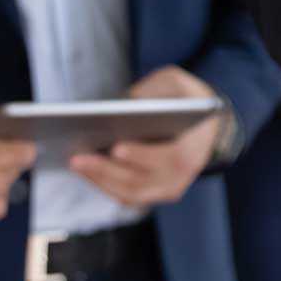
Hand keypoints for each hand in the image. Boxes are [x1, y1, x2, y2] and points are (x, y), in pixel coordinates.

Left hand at [70, 66, 222, 207]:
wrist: (205, 127)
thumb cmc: (187, 102)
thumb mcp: (178, 83)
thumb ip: (156, 89)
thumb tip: (126, 104)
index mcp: (194, 149)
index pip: (171, 158)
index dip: (142, 155)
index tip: (116, 148)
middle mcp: (181, 176)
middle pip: (141, 181)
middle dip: (107, 170)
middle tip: (78, 158)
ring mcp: (167, 190)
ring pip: (130, 193)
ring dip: (100, 180)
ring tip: (76, 162)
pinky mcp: (153, 194)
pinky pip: (126, 196)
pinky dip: (104, 185)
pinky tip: (85, 170)